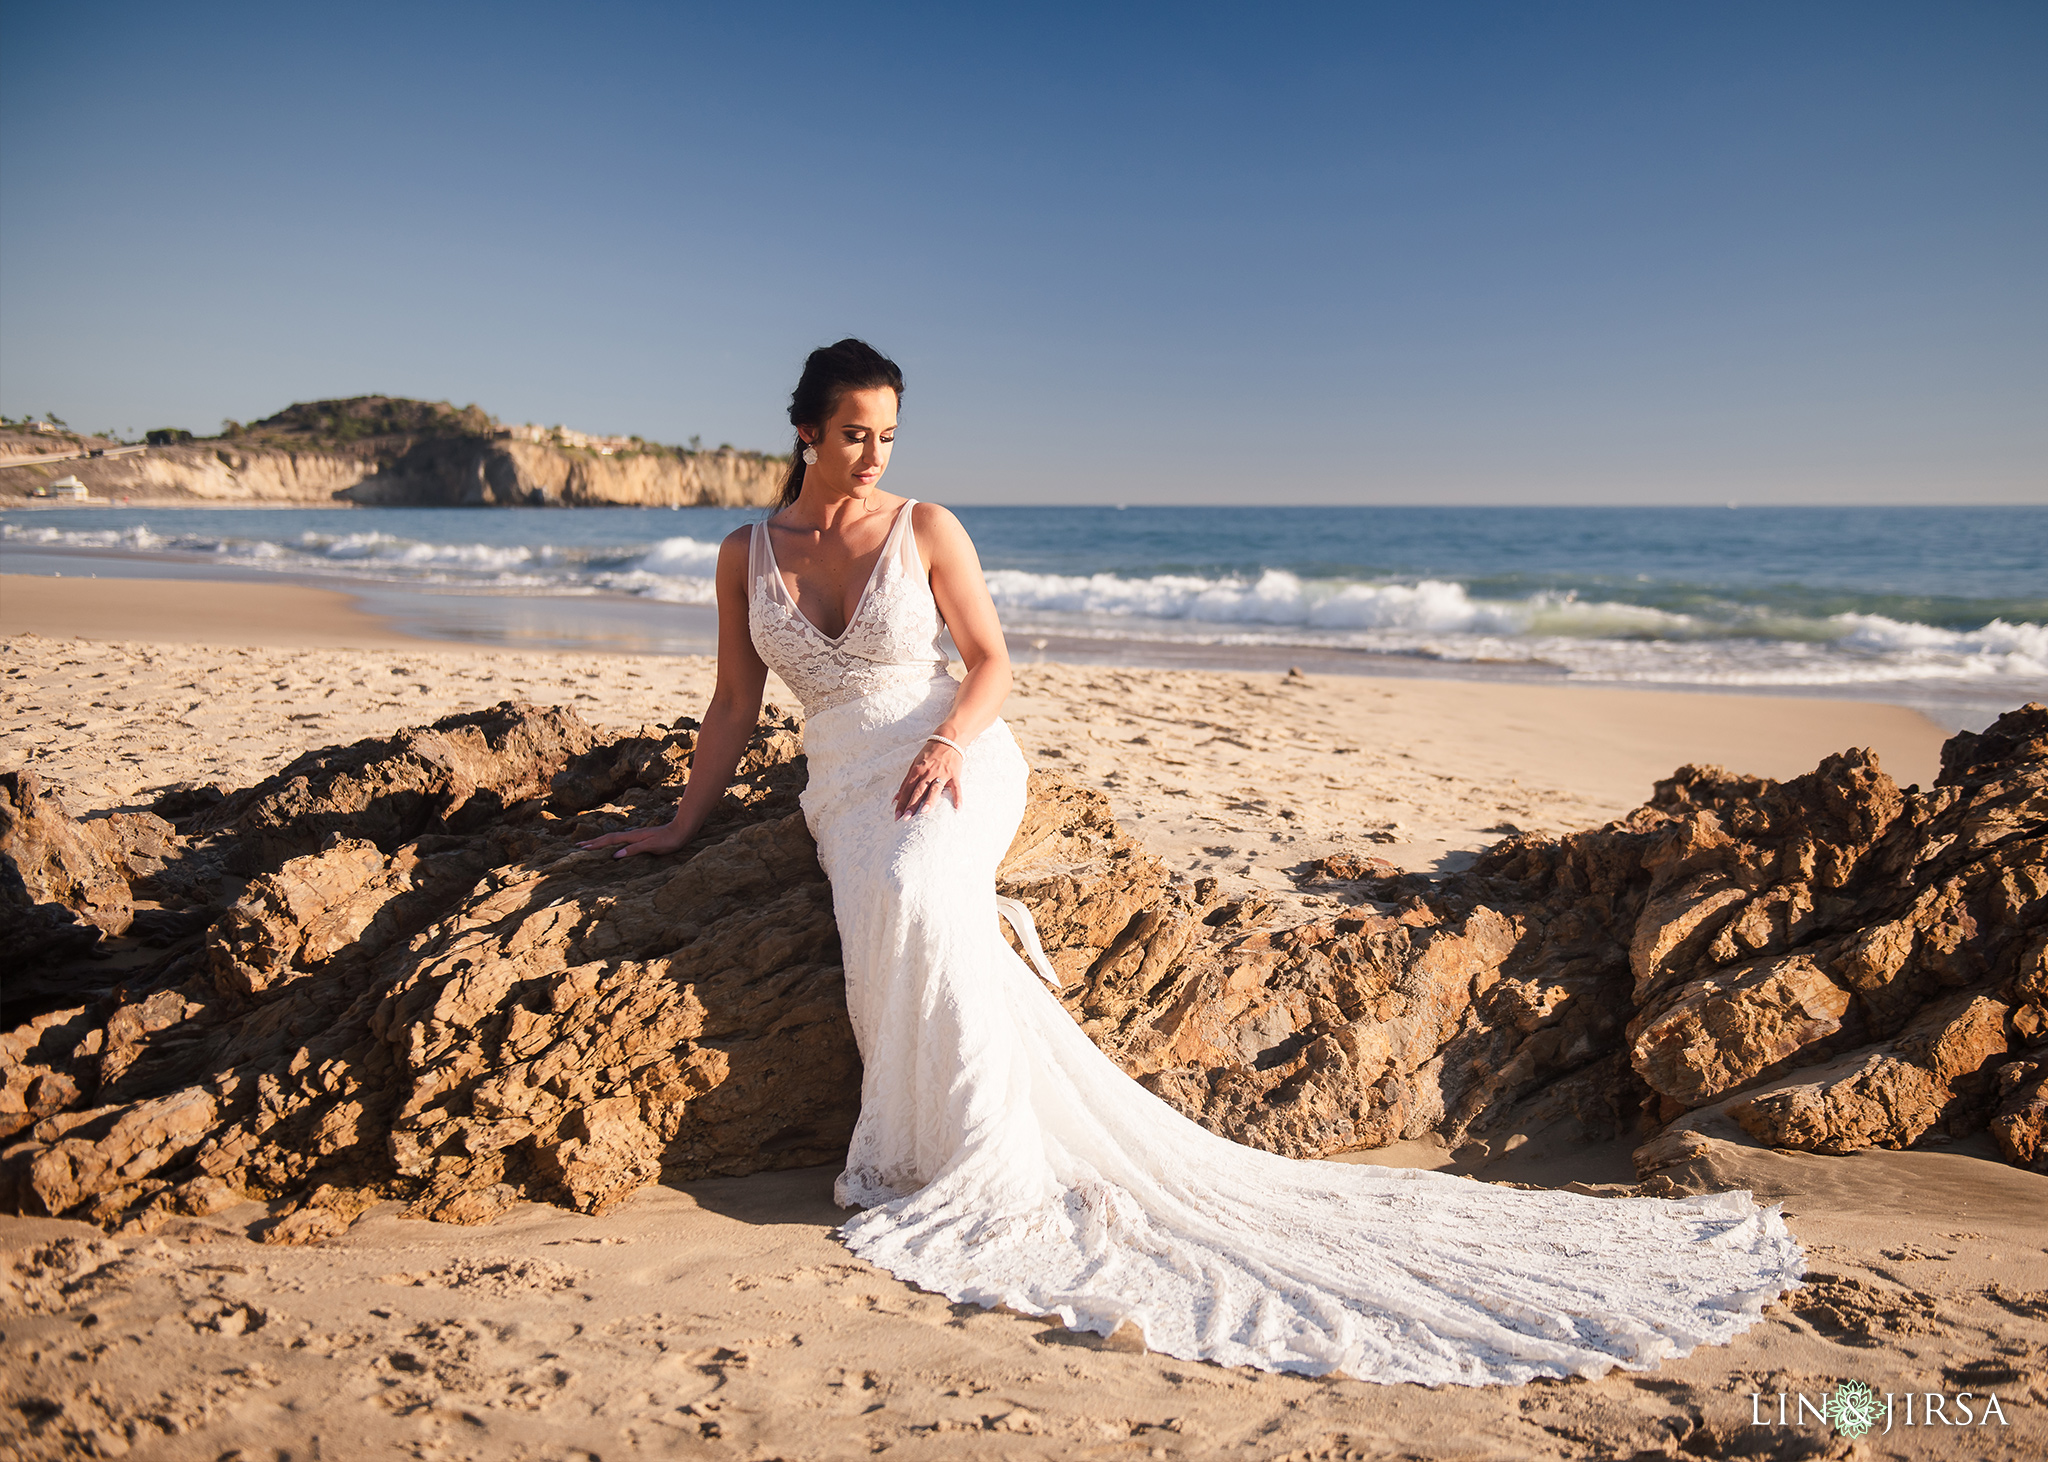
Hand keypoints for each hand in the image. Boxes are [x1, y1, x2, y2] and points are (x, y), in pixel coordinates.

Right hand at [577, 821, 691, 859]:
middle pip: (608, 838)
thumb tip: (615, 855)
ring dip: (601, 842)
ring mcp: (636, 836)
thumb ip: (634, 850)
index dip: (595, 845)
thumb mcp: (651, 846)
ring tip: (590, 845)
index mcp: (632, 837)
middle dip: (593, 842)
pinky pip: (621, 841)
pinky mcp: (641, 839)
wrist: (682, 830)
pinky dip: (612, 843)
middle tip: (578, 846)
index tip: (582, 848)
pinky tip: (612, 847)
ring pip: (614, 839)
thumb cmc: (668, 840)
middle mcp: (632, 835)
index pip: (609, 841)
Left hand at [894, 739, 962, 819]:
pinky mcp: (954, 775)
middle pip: (918, 791)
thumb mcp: (914, 765)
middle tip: (906, 818)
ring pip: (934, 789)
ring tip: (924, 812)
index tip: (897, 816)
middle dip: (911, 805)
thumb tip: (896, 798)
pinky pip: (956, 788)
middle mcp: (928, 773)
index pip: (907, 789)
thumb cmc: (929, 754)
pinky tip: (958, 808)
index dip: (901, 803)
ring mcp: (942, 774)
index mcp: (917, 770)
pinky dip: (958, 798)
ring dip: (929, 801)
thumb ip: (906, 782)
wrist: (947, 740)